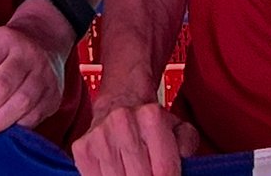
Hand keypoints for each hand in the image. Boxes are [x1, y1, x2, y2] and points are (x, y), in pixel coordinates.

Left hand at [0, 2, 72, 138]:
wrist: (44, 40)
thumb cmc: (2, 52)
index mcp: (1, 40)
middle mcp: (26, 54)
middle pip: (0, 87)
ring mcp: (44, 74)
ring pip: (19, 104)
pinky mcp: (54, 94)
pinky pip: (33, 117)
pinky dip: (13, 127)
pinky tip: (0, 127)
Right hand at [74, 97, 197, 175]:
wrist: (119, 101)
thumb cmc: (150, 122)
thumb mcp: (177, 127)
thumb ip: (187, 142)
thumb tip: (183, 155)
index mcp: (151, 117)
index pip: (164, 172)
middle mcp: (123, 123)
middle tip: (149, 174)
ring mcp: (100, 137)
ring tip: (133, 171)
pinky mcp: (83, 149)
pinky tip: (118, 171)